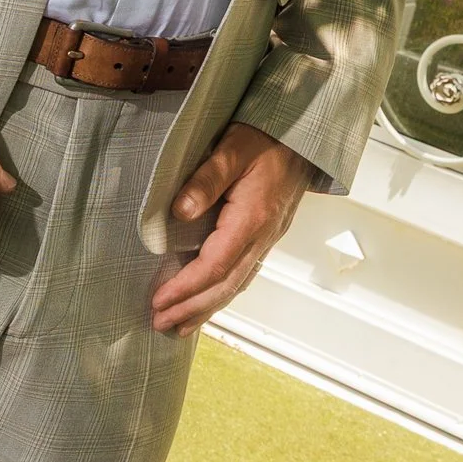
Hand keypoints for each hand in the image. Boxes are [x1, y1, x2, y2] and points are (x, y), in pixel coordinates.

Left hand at [150, 124, 312, 334]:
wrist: (303, 135)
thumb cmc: (265, 137)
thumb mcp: (232, 149)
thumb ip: (206, 179)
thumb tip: (179, 211)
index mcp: (252, 219)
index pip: (215, 265)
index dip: (186, 287)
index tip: (159, 301)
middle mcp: (262, 237)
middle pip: (225, 285)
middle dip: (192, 308)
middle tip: (160, 323)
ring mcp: (267, 239)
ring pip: (237, 284)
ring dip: (206, 308)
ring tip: (179, 326)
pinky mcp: (266, 236)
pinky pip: (244, 274)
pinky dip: (223, 294)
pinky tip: (209, 301)